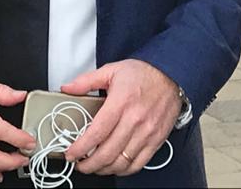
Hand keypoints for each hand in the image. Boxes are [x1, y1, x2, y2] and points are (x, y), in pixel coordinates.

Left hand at [61, 60, 181, 175]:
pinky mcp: (157, 140)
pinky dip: (123, 170)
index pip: (96, 133)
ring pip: (121, 162)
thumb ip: (87, 81)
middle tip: (80, 164)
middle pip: (107, 153)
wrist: (173, 74)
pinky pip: (138, 164)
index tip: (71, 154)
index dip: (80, 148)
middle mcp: (135, 120)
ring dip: (104, 169)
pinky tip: (115, 166)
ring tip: (95, 166)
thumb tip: (67, 88)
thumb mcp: (112, 70)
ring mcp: (147, 132)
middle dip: (88, 165)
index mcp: (121, 102)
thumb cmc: (144, 73)